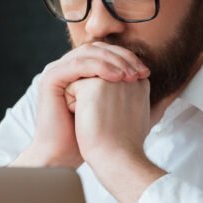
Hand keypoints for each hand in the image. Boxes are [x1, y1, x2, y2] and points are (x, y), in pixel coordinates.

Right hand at [12, 42, 148, 167]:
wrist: (64, 154)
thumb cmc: (88, 136)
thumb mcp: (110, 106)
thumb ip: (123, 89)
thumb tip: (152, 81)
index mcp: (78, 70)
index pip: (104, 52)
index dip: (126, 58)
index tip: (146, 72)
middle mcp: (66, 67)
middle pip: (97, 48)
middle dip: (122, 57)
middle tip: (141, 71)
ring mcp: (56, 70)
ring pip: (89, 53)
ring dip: (113, 61)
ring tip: (130, 75)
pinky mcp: (50, 78)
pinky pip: (78, 65)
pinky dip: (99, 68)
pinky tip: (116, 78)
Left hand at [66, 77, 149, 163]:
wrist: (118, 159)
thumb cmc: (124, 146)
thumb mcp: (138, 117)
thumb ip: (134, 100)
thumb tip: (138, 98)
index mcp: (139, 83)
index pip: (108, 83)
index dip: (103, 104)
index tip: (114, 123)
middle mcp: (128, 77)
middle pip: (94, 81)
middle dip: (92, 102)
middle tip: (105, 124)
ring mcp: (112, 79)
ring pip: (81, 83)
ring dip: (83, 104)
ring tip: (97, 122)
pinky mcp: (94, 84)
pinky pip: (71, 88)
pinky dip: (73, 107)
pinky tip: (88, 120)